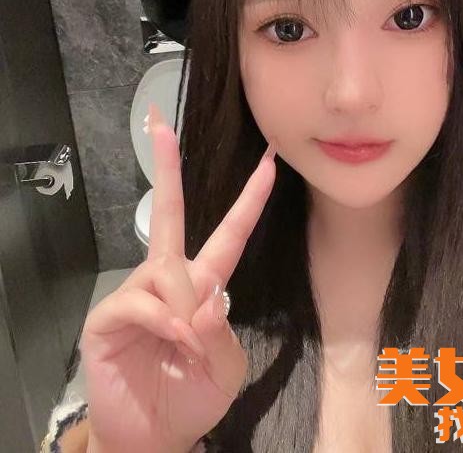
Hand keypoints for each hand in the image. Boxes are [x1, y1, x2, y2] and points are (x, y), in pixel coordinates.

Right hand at [80, 102, 275, 452]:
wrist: (155, 435)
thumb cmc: (194, 395)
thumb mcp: (225, 365)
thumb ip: (220, 331)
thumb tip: (203, 299)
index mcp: (203, 284)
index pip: (229, 234)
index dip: (249, 199)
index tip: (269, 162)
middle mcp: (167, 278)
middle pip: (169, 213)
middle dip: (166, 167)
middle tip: (159, 123)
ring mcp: (136, 293)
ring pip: (165, 271)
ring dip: (183, 309)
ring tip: (185, 346)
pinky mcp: (109, 315)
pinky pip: (141, 302)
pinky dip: (164, 322)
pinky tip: (173, 341)